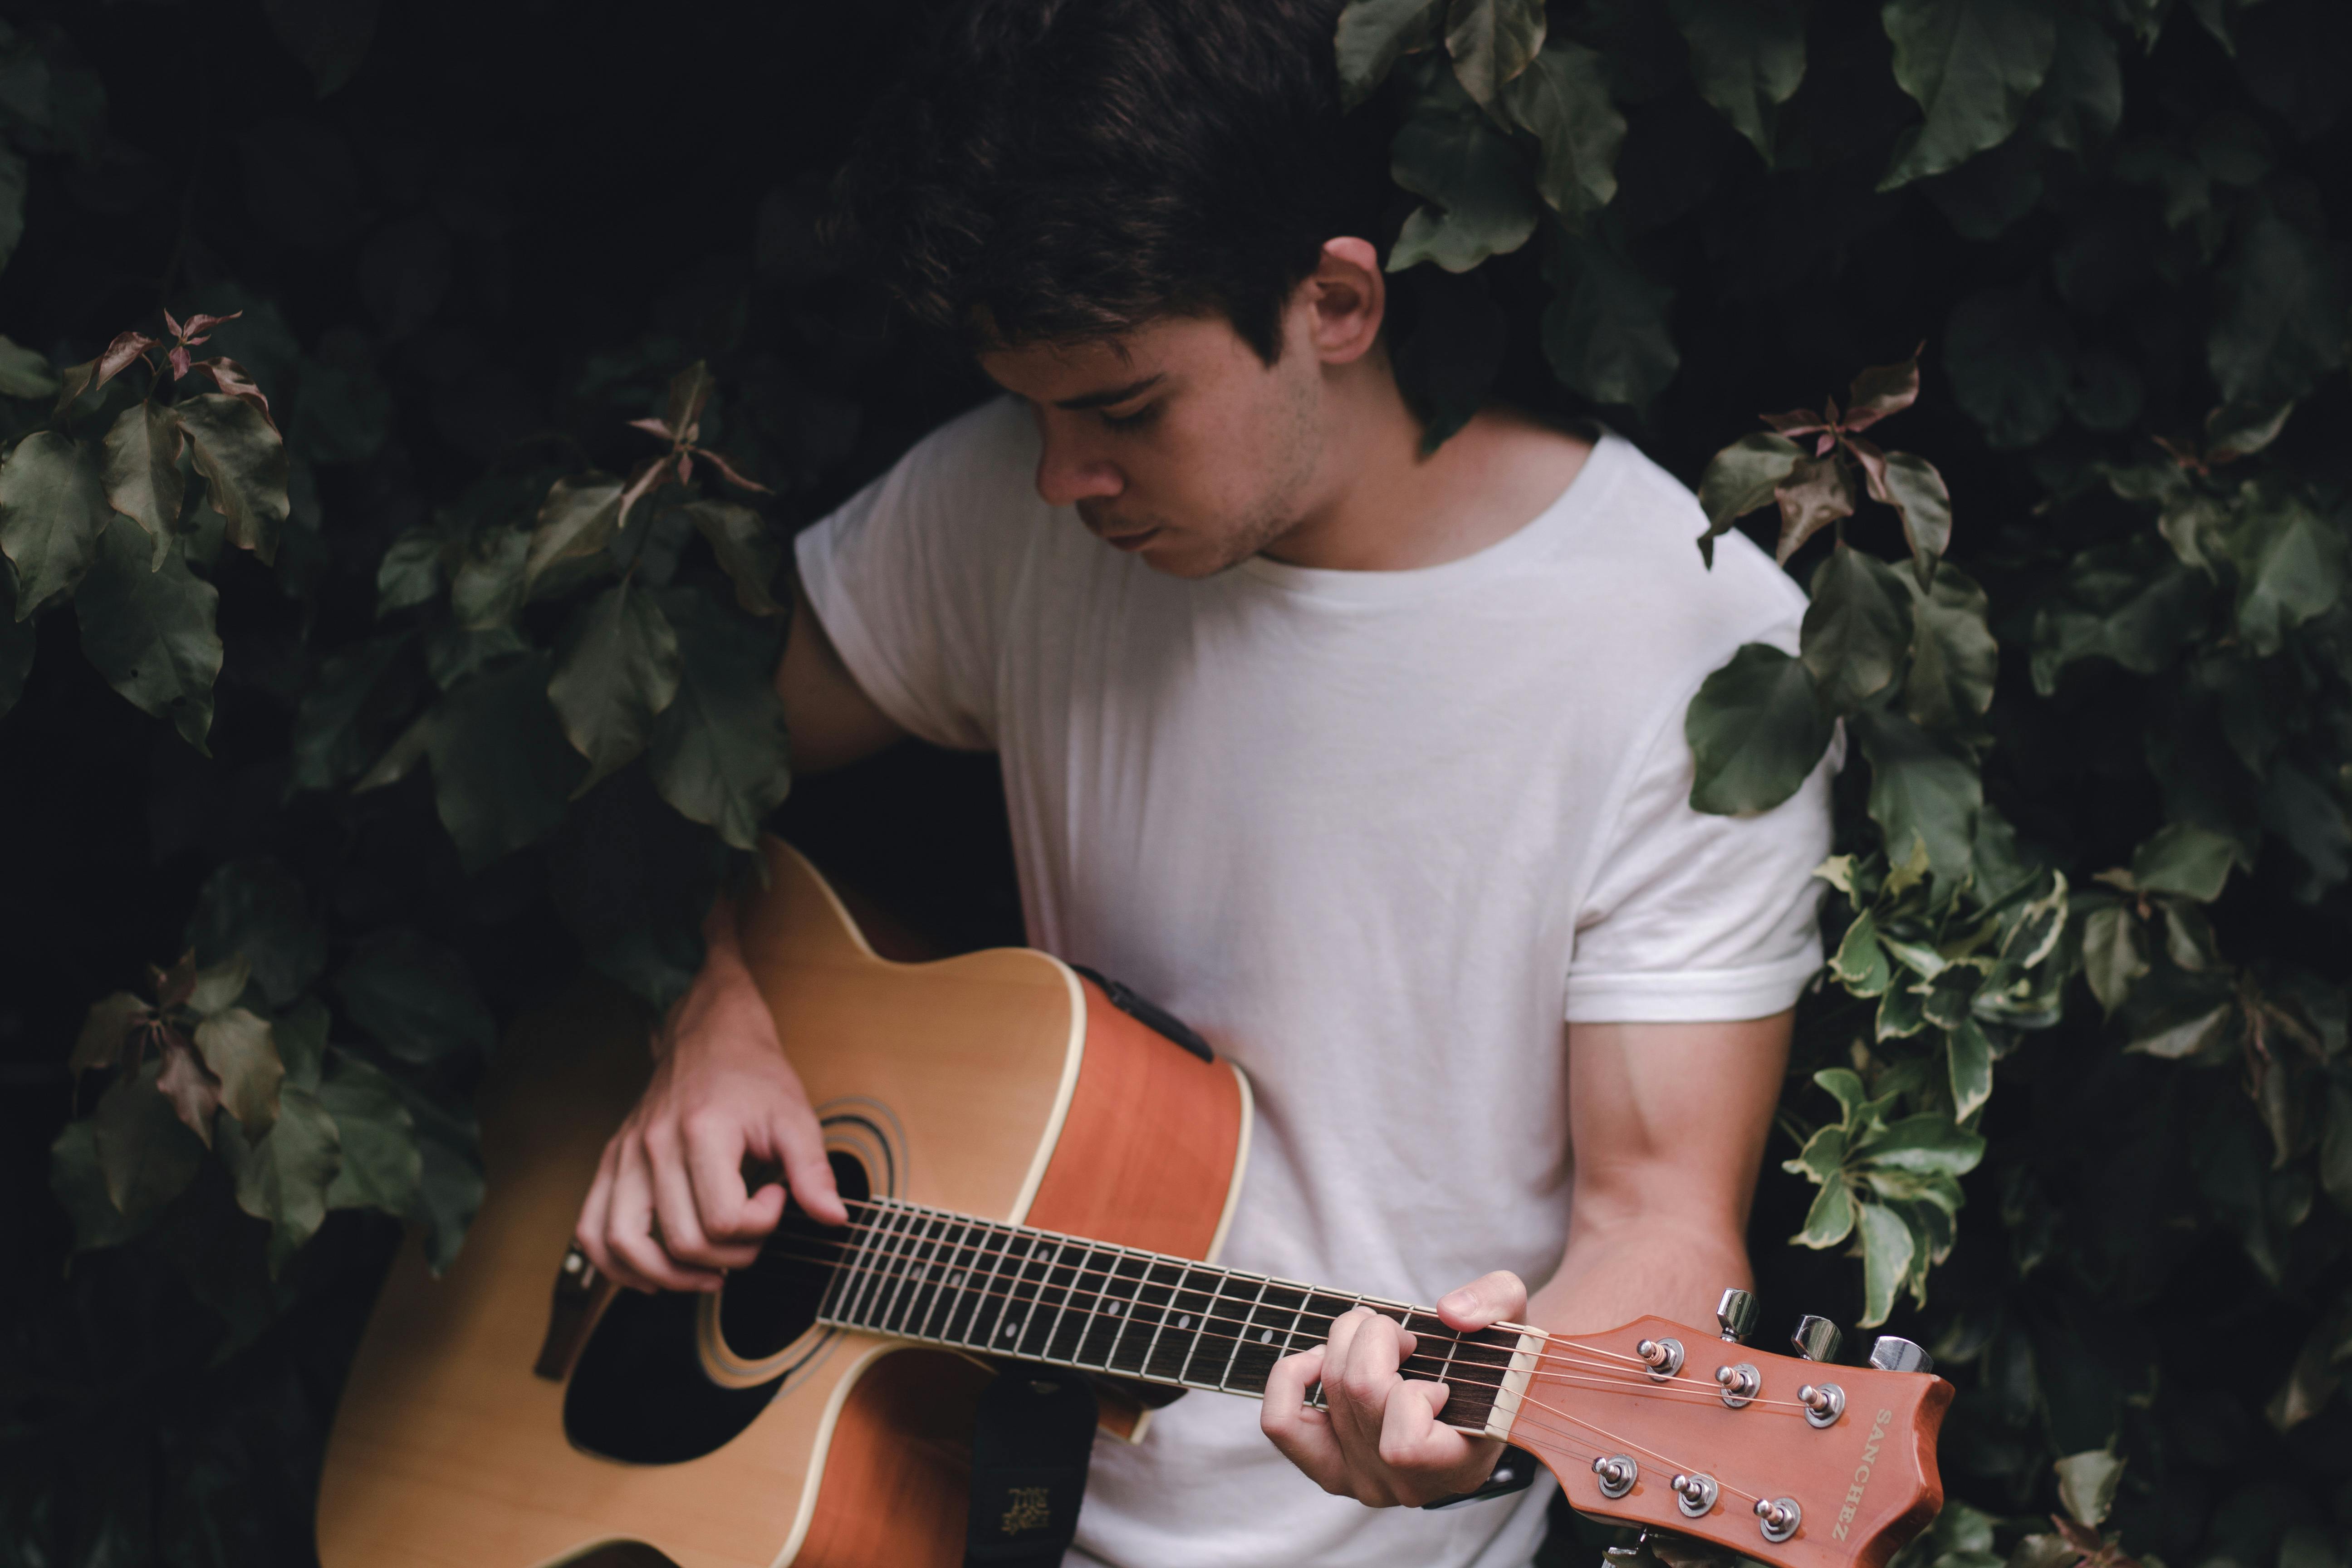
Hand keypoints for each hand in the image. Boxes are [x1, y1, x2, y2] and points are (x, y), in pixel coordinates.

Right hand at [574, 907, 845, 1292]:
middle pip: (681, 1241)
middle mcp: (653, 1147)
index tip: (777, 1198)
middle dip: (729, 1256)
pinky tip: (652, 1274)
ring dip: (668, 1276)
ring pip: (623, 1244)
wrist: (708, 1036)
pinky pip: (592, 1231)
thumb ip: (813, 1170)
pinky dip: (615, 1265)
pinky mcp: (612, 1165)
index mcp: (702, 1132)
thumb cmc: (752, 1075)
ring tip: (708, 1275)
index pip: (724, 1220)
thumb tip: (833, 1218)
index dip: (762, 1225)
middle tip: (754, 1233)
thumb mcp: (795, 1116)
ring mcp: (625, 1157)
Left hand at [1260, 1270, 1526, 1506]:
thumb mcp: (1516, 1325)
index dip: (1413, 1396)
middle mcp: (1403, 1486)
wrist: (1478, 1403)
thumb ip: (1498, 1304)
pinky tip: (1318, 1359)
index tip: (1440, 1383)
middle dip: (1378, 1337)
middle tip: (1403, 1335)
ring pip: (1331, 1390)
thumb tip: (1450, 1312)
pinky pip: (1282, 1423)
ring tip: (1374, 1337)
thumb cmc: (1496, 1367)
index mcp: (1456, 1468)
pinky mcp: (1328, 1467)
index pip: (1405, 1446)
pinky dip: (1290, 1378)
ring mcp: (1361, 1481)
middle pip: (1361, 1391)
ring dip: (1345, 1342)